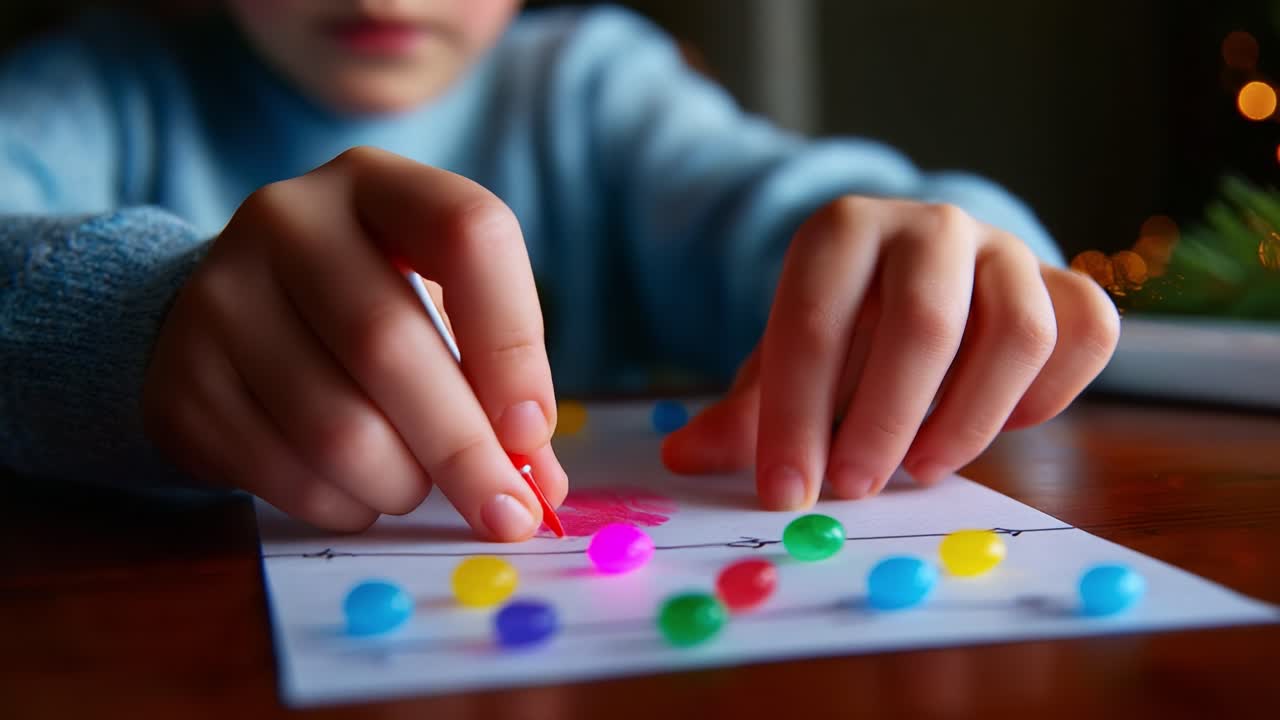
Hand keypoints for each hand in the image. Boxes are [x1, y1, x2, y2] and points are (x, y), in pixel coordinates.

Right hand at [143, 147, 565, 539]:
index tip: (531, 430)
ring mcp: (221, 293)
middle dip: (464, 449)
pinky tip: (358, 493)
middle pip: (389, 344)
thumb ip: (497, 385)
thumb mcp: (439, 313)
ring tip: (416, 488)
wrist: (230, 319)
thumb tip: (538, 486)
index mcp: (376, 184)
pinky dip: (345, 505)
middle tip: (507, 515)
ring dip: (401, 485)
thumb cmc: (366, 312)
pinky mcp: (183, 376)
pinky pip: (285, 473)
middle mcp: (289, 219)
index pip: (466, 233)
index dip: (513, 342)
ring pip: (336, 426)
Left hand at [662, 196, 1119, 507]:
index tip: (785, 493)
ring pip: (1018, 332)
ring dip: (970, 420)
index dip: (795, 415)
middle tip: (853, 490)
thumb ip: (743, 415)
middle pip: (925, 324)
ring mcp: (1006, 248)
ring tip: (922, 468)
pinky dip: (1046, 396)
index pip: (815, 320)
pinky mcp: (1065, 281)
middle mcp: (931, 224)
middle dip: (884, 423)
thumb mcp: (784, 365)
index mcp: (842, 231)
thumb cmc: (844, 334)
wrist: (917, 277)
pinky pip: (1084, 334)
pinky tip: (997, 425)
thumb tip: (682, 457)